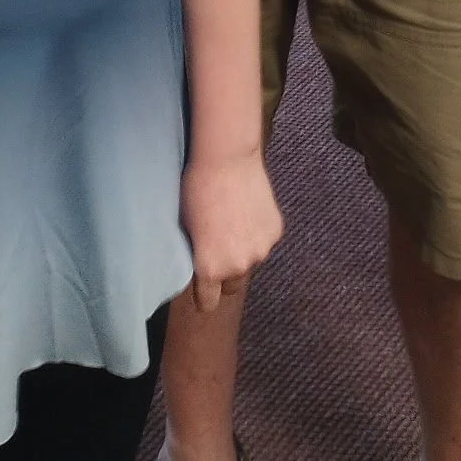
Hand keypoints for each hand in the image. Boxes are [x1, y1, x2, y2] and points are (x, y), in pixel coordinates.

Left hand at [181, 152, 282, 311]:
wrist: (227, 157)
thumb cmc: (197, 187)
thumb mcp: (185, 226)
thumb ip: (196, 253)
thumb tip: (197, 264)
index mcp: (211, 269)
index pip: (209, 303)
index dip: (204, 294)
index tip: (202, 286)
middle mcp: (238, 266)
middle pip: (232, 286)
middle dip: (226, 274)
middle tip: (219, 247)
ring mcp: (261, 250)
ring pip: (251, 261)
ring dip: (244, 250)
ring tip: (234, 221)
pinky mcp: (275, 232)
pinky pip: (264, 240)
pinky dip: (258, 231)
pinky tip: (248, 209)